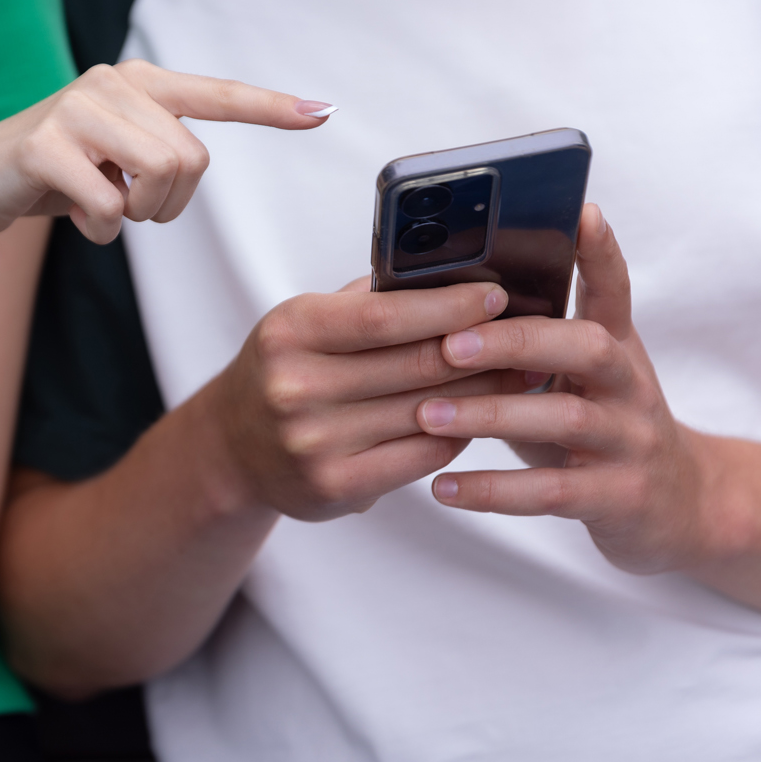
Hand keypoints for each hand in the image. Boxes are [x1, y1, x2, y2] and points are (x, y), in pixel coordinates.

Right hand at [0, 59, 332, 244]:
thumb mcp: (112, 154)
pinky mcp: (45, 146)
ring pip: (158, 177)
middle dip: (167, 205)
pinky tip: (72, 217)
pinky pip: (108, 207)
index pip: (214, 93)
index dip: (269, 108)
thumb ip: (156, 145)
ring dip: (137, 215)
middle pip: (190, 160)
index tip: (320, 112)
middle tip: (126, 206)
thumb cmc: (52, 176)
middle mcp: (109, 84)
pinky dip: (98, 231)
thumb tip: (194, 162)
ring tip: (103, 207)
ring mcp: (75, 109)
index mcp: (134, 83)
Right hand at [205, 279, 532, 521]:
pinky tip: (478, 416)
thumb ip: (368, 301)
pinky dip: (456, 433)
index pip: (384, 315)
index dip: (449, 306)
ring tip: (520, 375)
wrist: (230, 447)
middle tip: (530, 336)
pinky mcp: (334, 486)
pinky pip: (421, 456)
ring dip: (483, 393)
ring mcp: (313, 442)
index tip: (497, 296)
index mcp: (290, 332)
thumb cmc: (285, 370)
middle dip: (483, 349)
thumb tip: (455, 275)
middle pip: (415, 365)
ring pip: (426, 412)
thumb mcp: (306, 323)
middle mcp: (296, 388)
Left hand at [420, 204, 714, 573]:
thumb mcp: (579, 376)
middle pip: (586, 347)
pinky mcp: (618, 497)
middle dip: (516, 342)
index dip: (600, 252)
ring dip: (491, 414)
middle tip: (449, 345)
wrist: (678, 504)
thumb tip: (451, 300)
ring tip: (427, 414)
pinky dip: (495, 490)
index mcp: (615, 348)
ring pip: (565, 419)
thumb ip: (534, 340)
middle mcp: (628, 386)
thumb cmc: (600, 427)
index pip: (612, 289)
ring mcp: (629, 441)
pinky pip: (552, 492)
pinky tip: (444, 487)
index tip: (579, 214)